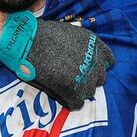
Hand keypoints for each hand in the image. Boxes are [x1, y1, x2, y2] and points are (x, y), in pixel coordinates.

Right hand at [0, 12, 114, 109]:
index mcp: (95, 45)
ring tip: (65, 87)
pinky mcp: (74, 91)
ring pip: (89, 92)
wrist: (29, 41)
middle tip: (73, 78)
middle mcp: (95, 61)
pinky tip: (61, 97)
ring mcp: (86, 77)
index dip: (96, 66)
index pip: (108, 61)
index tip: (87, 69)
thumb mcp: (71, 33)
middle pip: (100, 78)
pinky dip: (70, 102)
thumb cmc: (43, 34)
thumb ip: (81, 47)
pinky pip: (77, 103)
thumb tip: (80, 58)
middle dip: (88, 79)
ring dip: (79, 90)